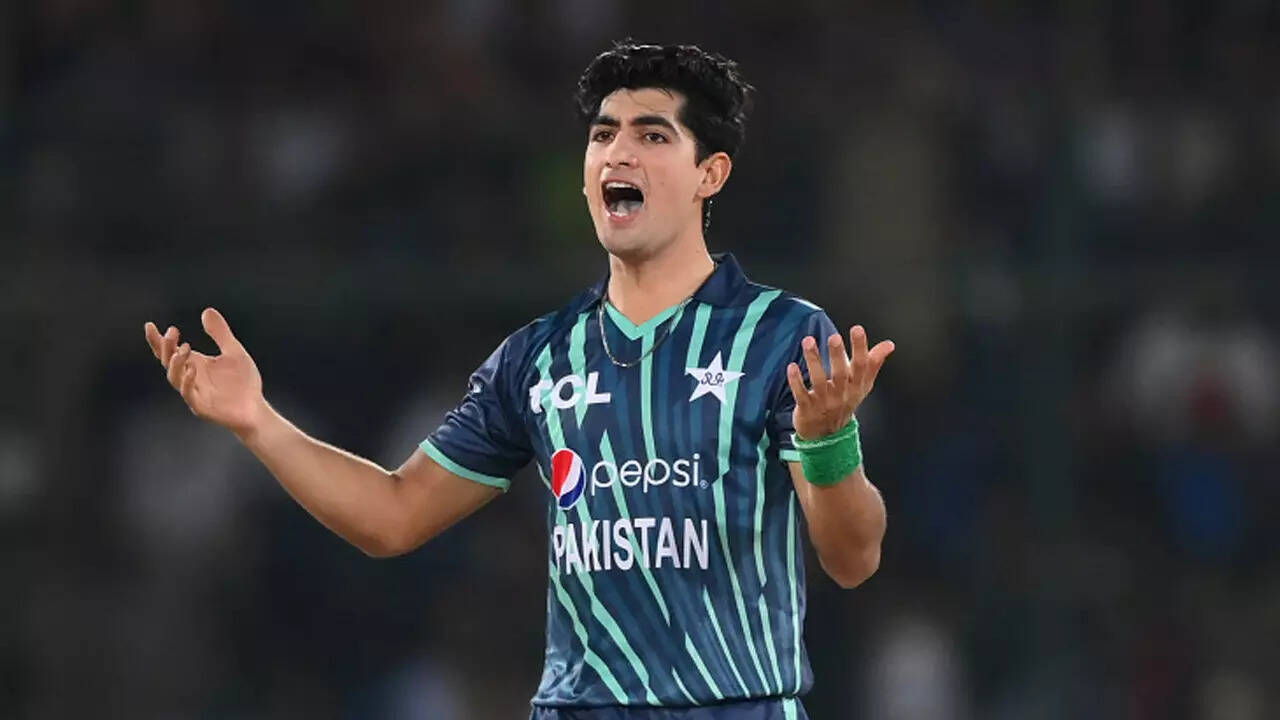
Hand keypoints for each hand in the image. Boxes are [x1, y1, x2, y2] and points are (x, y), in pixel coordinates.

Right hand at [144, 307, 264, 435]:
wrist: (255, 409)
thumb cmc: (244, 382)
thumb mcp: (234, 352)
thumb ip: (220, 333)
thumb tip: (206, 311)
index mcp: (194, 364)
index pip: (169, 351)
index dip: (157, 340)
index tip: (150, 325)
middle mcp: (190, 378)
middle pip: (168, 362)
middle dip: (167, 347)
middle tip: (173, 332)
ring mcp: (194, 393)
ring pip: (174, 378)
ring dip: (176, 363)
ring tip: (184, 348)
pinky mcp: (202, 408)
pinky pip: (189, 395)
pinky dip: (187, 382)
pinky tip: (192, 369)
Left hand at [786, 325, 894, 439]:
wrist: (827, 435)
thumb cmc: (844, 402)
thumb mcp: (863, 386)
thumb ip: (874, 363)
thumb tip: (889, 345)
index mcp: (856, 386)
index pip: (861, 365)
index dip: (860, 347)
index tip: (857, 329)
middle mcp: (841, 394)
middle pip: (841, 374)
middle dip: (838, 355)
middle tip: (834, 337)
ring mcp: (823, 402)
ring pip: (819, 381)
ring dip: (814, 361)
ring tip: (809, 341)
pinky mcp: (807, 408)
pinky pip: (801, 394)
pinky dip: (796, 381)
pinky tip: (792, 366)